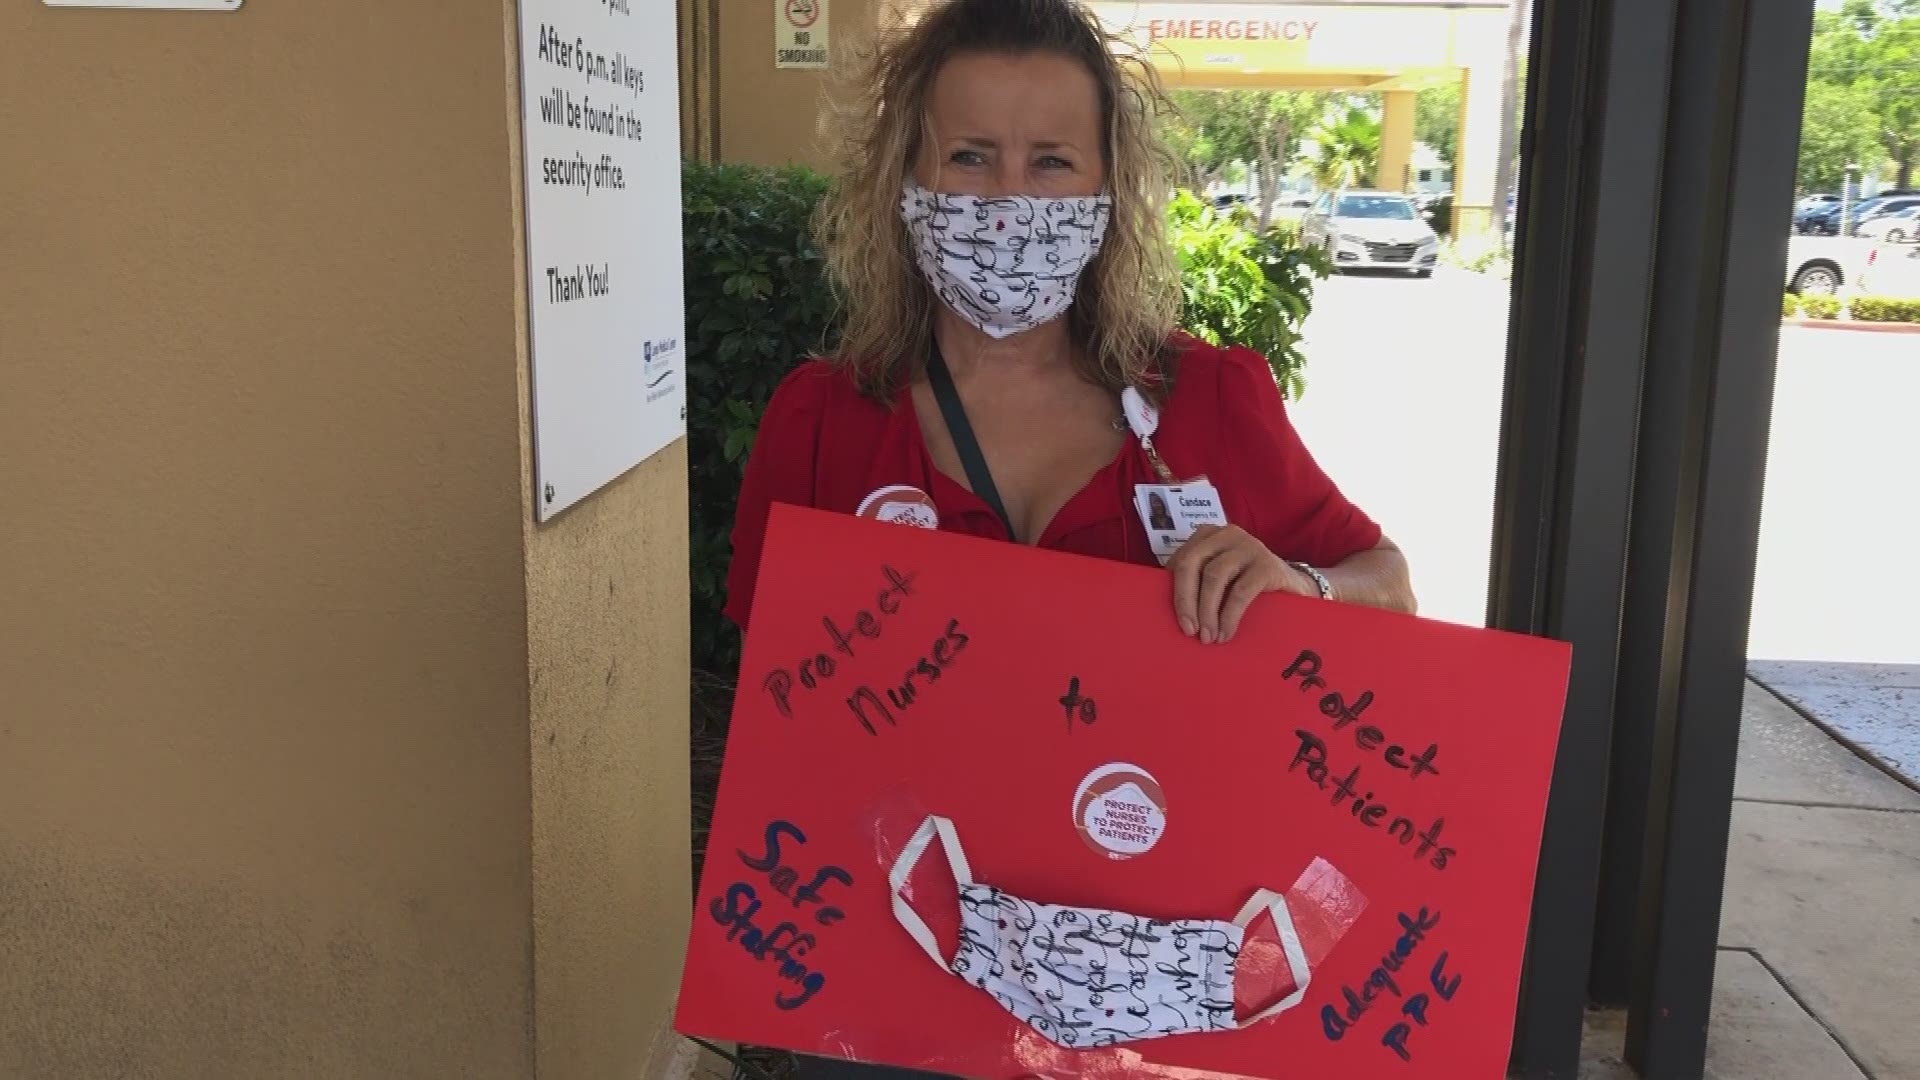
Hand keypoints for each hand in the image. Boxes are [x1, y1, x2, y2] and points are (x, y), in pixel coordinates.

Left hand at [1167, 525, 1319, 643]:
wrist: (1293, 587)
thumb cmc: (1247, 585)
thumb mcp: (1219, 580)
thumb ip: (1196, 584)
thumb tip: (1165, 614)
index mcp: (1207, 536)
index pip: (1181, 561)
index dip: (1175, 593)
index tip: (1178, 622)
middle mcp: (1225, 534)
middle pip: (1192, 564)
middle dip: (1186, 600)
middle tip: (1189, 631)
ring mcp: (1247, 546)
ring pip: (1214, 576)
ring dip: (1207, 611)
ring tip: (1208, 637)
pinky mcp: (1266, 564)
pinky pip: (1240, 591)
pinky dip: (1229, 616)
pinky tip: (1226, 633)